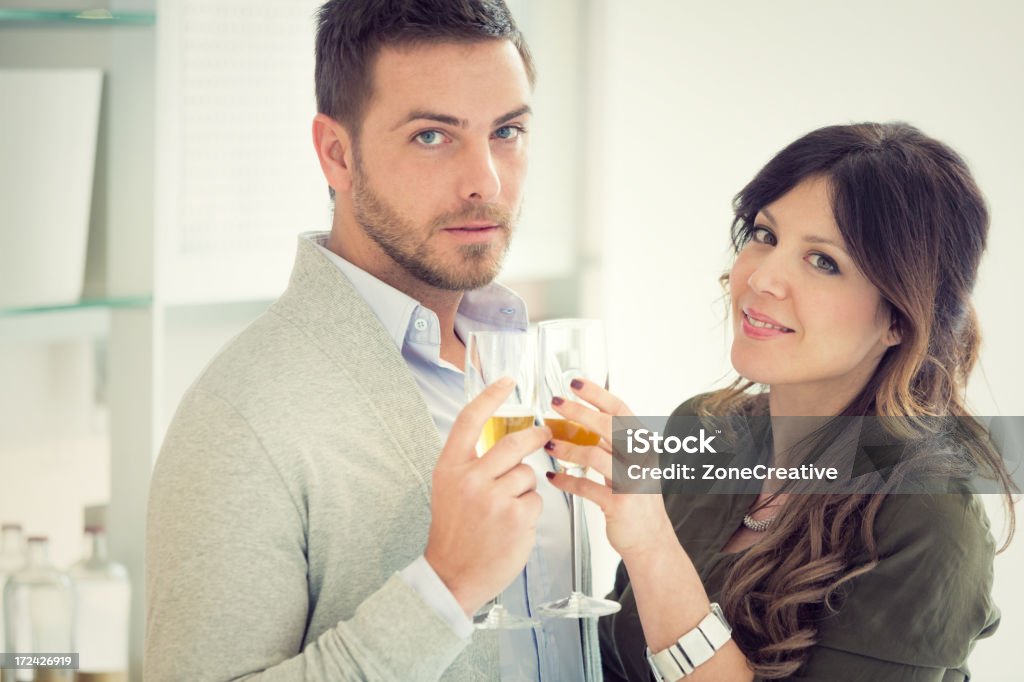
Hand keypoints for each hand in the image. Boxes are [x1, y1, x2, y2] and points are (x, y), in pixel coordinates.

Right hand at [425, 377, 549, 615]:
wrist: (452, 574)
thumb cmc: (455, 531)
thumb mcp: (450, 488)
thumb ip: (472, 463)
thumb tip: (507, 439)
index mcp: (450, 466)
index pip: (470, 419)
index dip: (490, 396)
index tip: (507, 381)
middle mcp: (470, 478)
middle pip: (513, 442)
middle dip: (534, 437)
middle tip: (544, 434)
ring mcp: (493, 498)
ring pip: (528, 473)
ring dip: (525, 486)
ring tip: (507, 508)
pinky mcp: (515, 517)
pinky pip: (535, 499)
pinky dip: (529, 509)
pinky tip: (513, 525)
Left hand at [545, 378, 673, 559]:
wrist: (651, 540)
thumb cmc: (637, 500)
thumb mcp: (630, 464)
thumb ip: (612, 443)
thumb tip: (584, 419)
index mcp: (643, 445)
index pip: (620, 410)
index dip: (597, 394)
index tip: (575, 383)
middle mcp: (641, 459)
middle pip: (609, 426)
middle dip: (579, 412)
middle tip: (556, 403)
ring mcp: (632, 481)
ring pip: (595, 455)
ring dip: (568, 448)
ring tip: (549, 445)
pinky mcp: (619, 504)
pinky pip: (586, 487)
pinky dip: (566, 481)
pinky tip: (554, 477)